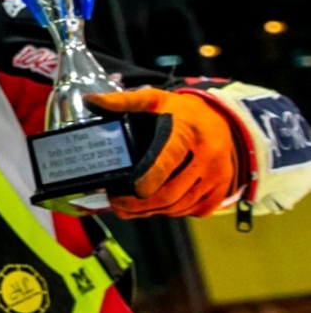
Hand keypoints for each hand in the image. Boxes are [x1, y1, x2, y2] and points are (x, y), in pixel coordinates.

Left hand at [93, 87, 240, 218]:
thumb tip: (91, 101)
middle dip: (139, 204)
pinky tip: (153, 207)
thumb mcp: (153, 100)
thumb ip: (123, 101)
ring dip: (151, 211)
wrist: (220, 120)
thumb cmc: (180, 112)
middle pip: (171, 192)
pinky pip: (193, 210)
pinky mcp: (221, 190)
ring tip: (128, 207)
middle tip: (116, 203)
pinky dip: (170, 213)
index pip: (169, 159)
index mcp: (188, 133)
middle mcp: (208, 157)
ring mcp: (218, 177)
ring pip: (180, 206)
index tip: (133, 189)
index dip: (151, 177)